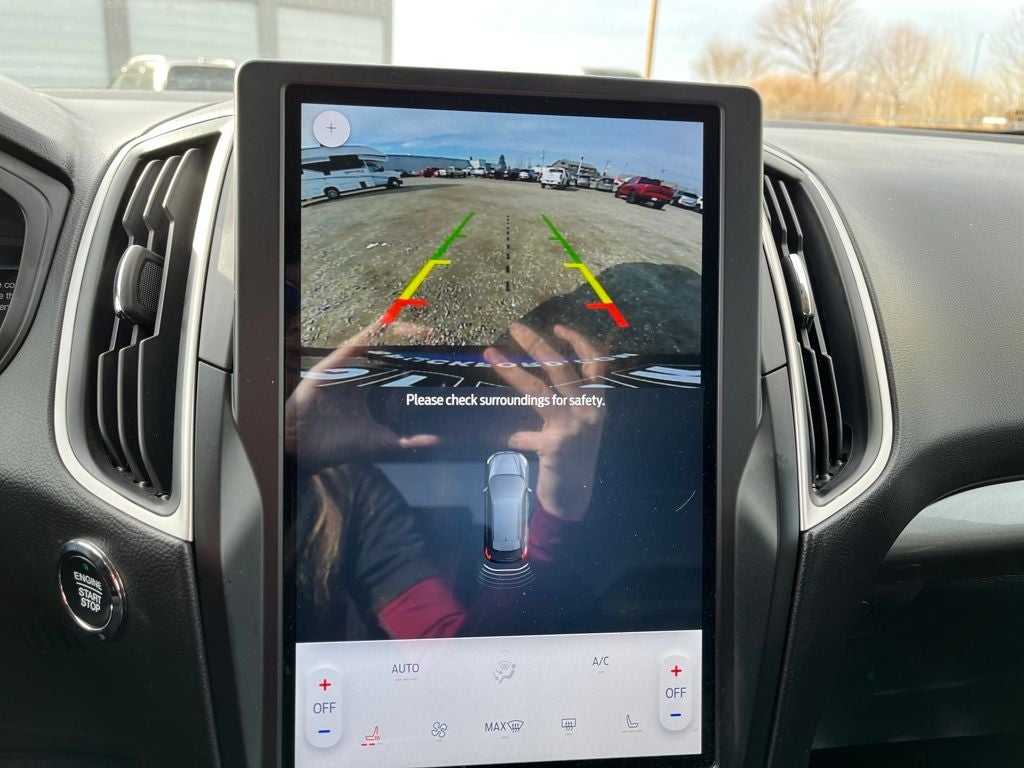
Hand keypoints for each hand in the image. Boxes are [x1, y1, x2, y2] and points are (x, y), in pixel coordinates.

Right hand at [286, 319, 439, 468]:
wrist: (309, 451)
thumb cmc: (339, 446)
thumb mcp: (381, 441)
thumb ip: (407, 441)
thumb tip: (434, 441)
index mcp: (367, 390)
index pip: (393, 368)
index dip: (413, 359)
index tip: (436, 353)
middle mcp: (356, 377)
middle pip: (385, 353)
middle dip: (407, 341)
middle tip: (432, 333)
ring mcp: (342, 371)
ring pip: (371, 346)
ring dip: (391, 333)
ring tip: (413, 326)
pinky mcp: (329, 370)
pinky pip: (349, 348)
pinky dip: (365, 336)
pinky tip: (381, 326)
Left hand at [484, 323, 607, 520]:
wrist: (575, 498)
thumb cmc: (573, 458)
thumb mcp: (577, 426)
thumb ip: (565, 403)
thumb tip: (538, 379)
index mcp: (596, 402)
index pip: (595, 362)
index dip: (578, 341)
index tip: (558, 326)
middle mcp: (589, 410)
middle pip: (562, 368)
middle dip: (537, 344)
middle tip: (514, 327)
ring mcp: (572, 427)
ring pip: (538, 390)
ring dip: (512, 370)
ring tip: (491, 354)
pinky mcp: (554, 446)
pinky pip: (519, 434)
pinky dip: (498, 431)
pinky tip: (479, 430)